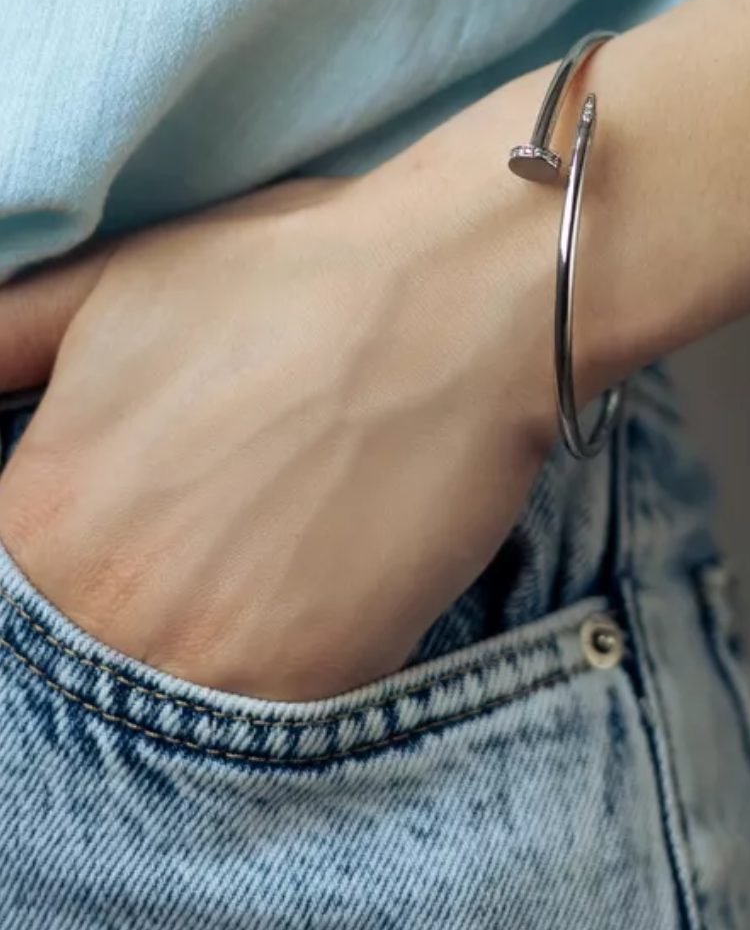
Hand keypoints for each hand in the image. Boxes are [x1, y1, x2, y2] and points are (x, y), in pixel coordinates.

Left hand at [0, 76, 575, 701]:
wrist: (448, 301)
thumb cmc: (282, 280)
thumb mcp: (102, 288)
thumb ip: (0, 343)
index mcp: (36, 520)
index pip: (11, 612)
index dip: (69, 569)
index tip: (128, 537)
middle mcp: (99, 618)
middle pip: (81, 675)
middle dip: (134, 612)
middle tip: (206, 548)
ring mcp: (208, 672)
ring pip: (172, 716)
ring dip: (203, 651)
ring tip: (261, 563)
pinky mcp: (312, 694)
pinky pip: (270, 726)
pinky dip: (284, 670)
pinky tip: (320, 582)